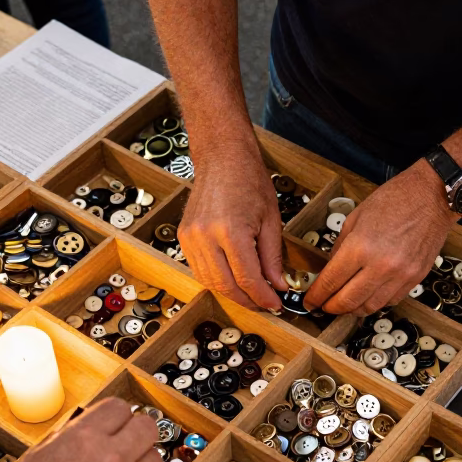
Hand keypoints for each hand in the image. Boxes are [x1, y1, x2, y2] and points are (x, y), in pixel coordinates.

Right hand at [0, 398, 160, 461]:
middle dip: (135, 433)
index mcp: (83, 439)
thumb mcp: (36, 459)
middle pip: (147, 427)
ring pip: (154, 460)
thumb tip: (88, 427)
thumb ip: (69, 439)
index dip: (114, 417)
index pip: (119, 407)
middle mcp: (111, 459)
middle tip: (125, 445)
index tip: (113, 425)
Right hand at [178, 144, 288, 310]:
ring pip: (210, 282)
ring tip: (251, 295)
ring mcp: (190, 237)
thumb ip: (273, 258)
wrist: (222, 157)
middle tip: (265, 304)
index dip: (263, 297)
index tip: (276, 304)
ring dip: (231, 294)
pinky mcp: (183, 237)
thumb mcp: (271, 220)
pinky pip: (199, 270)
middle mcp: (205, 236)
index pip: (248, 278)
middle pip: (226, 286)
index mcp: (231, 231)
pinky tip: (232, 281)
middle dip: (248, 300)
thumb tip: (278, 286)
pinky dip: (216, 281)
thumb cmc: (249, 180)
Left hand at [305, 160, 456, 314]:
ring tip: (346, 304)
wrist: (432, 196)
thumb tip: (330, 271)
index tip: (310, 301)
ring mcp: (400, 275)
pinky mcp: (415, 278)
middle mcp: (380, 265)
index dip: (316, 296)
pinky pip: (391, 301)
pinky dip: (376, 302)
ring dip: (353, 309)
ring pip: (370, 307)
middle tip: (324, 306)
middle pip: (348, 301)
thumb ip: (340, 247)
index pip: (330, 282)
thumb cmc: (394, 200)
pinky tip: (369, 296)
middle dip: (331, 307)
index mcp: (360, 247)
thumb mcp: (355, 218)